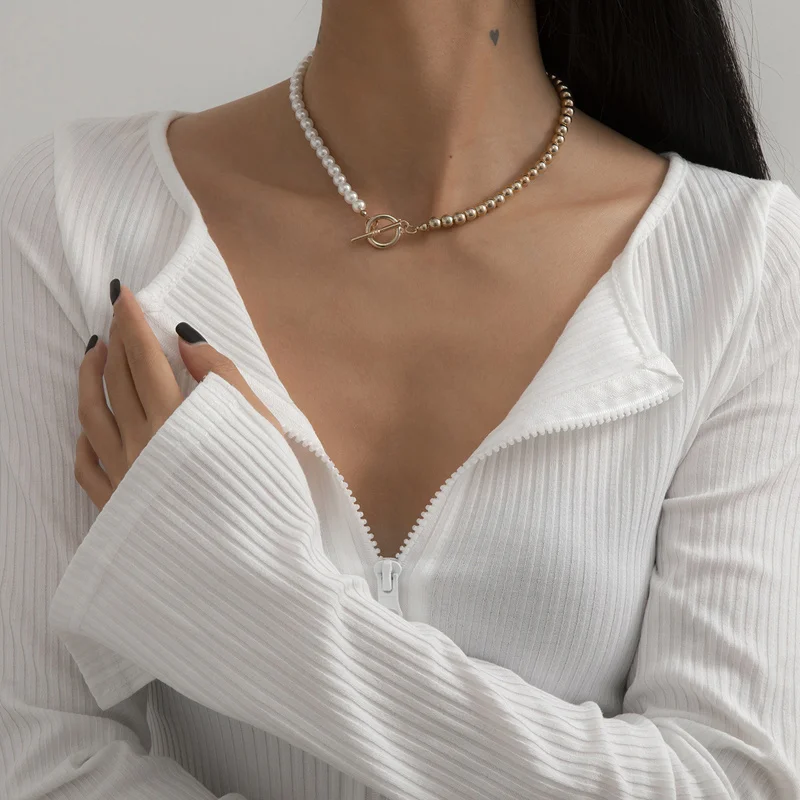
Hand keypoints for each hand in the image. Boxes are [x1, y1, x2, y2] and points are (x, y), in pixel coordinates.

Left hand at [75, 279, 281, 510]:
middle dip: (113, 340)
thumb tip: (185, 338)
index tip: (123, 293)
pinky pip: (86, 467)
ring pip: (90, 417)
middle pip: (117, 380)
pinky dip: (82, 439)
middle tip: (113, 314)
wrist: (252, 579)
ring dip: (88, 379)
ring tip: (93, 354)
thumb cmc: (268, 500)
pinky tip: (86, 427)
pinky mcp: (118, 512)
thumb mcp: (260, 428)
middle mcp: (141, 445)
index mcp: (177, 421)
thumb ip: (223, 378)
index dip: (131, 320)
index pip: (144, 356)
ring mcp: (124, 479)